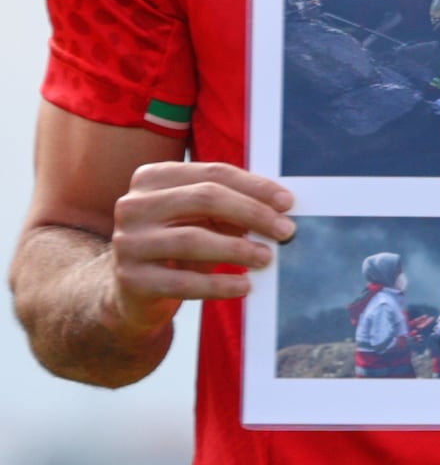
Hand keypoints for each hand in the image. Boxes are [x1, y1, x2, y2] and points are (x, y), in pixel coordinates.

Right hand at [107, 162, 293, 324]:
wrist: (133, 291)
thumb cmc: (179, 245)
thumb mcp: (202, 220)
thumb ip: (232, 208)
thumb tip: (280, 210)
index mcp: (153, 178)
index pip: (213, 173)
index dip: (255, 186)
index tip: (288, 202)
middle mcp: (133, 205)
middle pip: (203, 198)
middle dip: (252, 213)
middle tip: (285, 231)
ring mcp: (127, 242)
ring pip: (191, 240)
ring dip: (237, 249)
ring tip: (266, 258)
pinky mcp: (131, 279)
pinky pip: (182, 282)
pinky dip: (219, 285)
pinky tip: (243, 286)